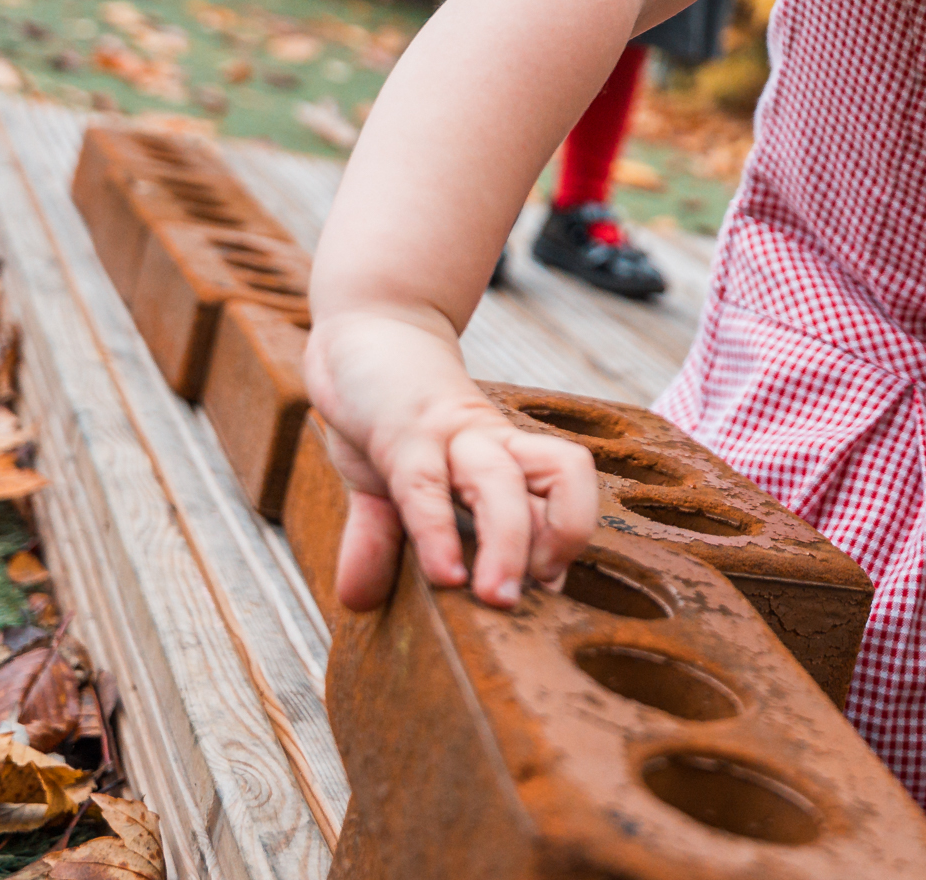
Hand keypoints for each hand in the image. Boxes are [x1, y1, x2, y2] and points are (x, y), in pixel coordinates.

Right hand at [303, 313, 598, 610]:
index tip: (548, 589)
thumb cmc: (387, 408)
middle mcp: (489, 443)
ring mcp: (449, 433)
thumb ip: (380, 540)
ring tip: (496, 600)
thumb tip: (357, 598)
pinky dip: (436, 534)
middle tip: (533, 601)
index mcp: (501, 456)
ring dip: (507, 546)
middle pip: (559, 478)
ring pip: (502, 483)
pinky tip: (443, 575)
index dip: (568, 538)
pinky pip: (426, 484)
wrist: (365, 326)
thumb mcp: (383, 482)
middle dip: (558, 543)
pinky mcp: (403, 429)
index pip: (566, 490)